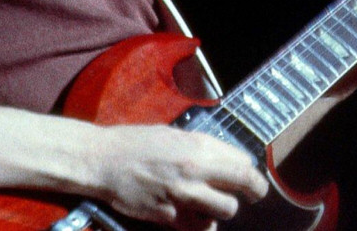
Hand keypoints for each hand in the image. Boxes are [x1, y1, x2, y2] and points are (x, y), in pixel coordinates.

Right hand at [85, 125, 267, 229]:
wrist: (102, 161)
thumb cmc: (136, 143)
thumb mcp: (174, 135)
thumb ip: (201, 148)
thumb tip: (223, 158)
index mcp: (199, 146)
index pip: (243, 161)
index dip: (249, 169)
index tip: (249, 174)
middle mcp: (195, 169)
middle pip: (245, 183)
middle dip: (254, 190)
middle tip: (254, 193)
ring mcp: (182, 194)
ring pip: (226, 209)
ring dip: (224, 208)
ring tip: (216, 204)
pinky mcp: (167, 216)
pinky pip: (199, 227)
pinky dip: (202, 225)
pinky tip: (197, 219)